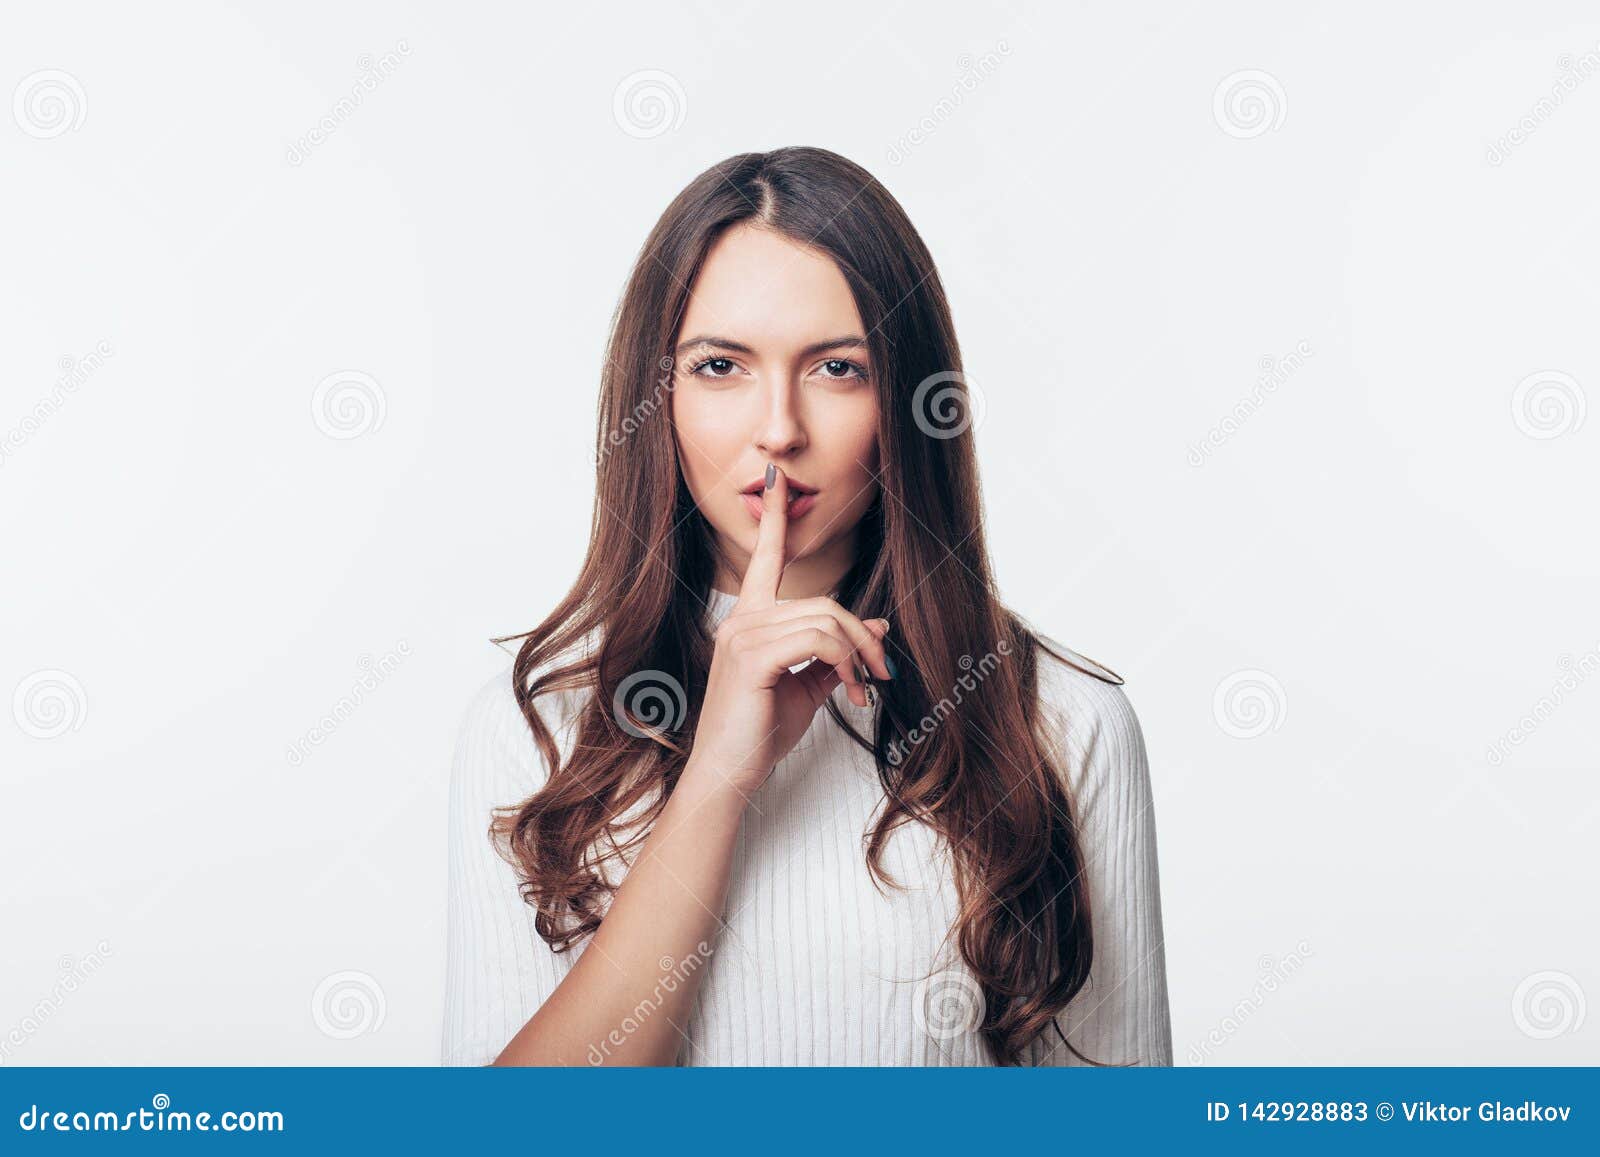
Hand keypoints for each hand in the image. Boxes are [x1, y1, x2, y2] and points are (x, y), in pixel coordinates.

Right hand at [683, 463, 892, 799]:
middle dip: (862, 636)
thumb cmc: (759, 731)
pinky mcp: (752, 656)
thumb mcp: (806, 686)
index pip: (765, 559)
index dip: (775, 517)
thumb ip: (835, 652)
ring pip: (825, 620)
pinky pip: (818, 640)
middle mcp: (742, 619)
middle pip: (823, 602)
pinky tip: (850, 691)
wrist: (729, 773)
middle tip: (882, 673)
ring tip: (864, 690)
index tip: (776, 477)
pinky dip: (845, 664)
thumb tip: (877, 625)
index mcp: (749, 619)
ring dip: (857, 657)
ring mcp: (743, 635)